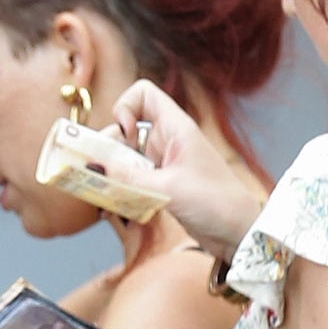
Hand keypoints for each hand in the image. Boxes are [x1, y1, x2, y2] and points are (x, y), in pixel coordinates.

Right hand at [108, 80, 265, 259]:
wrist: (237, 233)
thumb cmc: (216, 202)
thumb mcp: (168, 188)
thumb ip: (126, 177)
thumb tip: (90, 166)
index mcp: (175, 128)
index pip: (143, 94)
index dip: (125, 107)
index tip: (124, 135)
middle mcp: (167, 140)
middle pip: (124, 129)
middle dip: (108, 149)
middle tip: (99, 172)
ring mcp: (162, 162)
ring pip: (124, 157)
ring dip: (110, 173)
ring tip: (103, 193)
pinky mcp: (160, 183)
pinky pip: (130, 178)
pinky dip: (118, 188)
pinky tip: (113, 205)